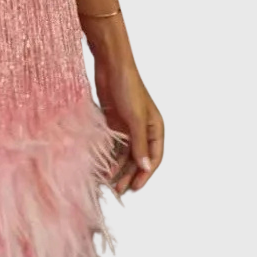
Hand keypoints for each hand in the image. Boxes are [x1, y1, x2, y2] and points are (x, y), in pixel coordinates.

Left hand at [93, 54, 163, 196]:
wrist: (110, 65)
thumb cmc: (128, 88)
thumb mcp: (135, 118)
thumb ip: (140, 143)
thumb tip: (145, 167)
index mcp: (155, 128)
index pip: (154, 157)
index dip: (146, 174)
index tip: (135, 188)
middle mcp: (143, 129)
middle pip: (137, 158)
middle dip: (129, 174)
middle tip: (118, 191)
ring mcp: (127, 126)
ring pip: (123, 153)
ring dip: (117, 167)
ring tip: (108, 183)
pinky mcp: (112, 122)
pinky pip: (112, 144)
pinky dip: (108, 155)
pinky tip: (101, 166)